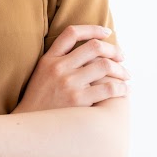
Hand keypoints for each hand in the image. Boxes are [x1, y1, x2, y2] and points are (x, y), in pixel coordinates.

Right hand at [12, 25, 130, 112]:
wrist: (30, 128)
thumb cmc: (40, 101)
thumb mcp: (42, 74)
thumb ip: (58, 61)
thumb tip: (87, 52)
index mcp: (49, 59)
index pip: (72, 33)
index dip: (92, 29)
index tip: (107, 32)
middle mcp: (59, 68)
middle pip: (94, 47)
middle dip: (114, 50)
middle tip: (122, 57)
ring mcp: (69, 83)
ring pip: (105, 66)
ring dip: (121, 70)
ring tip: (126, 76)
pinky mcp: (78, 100)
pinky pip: (109, 88)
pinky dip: (121, 88)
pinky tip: (124, 90)